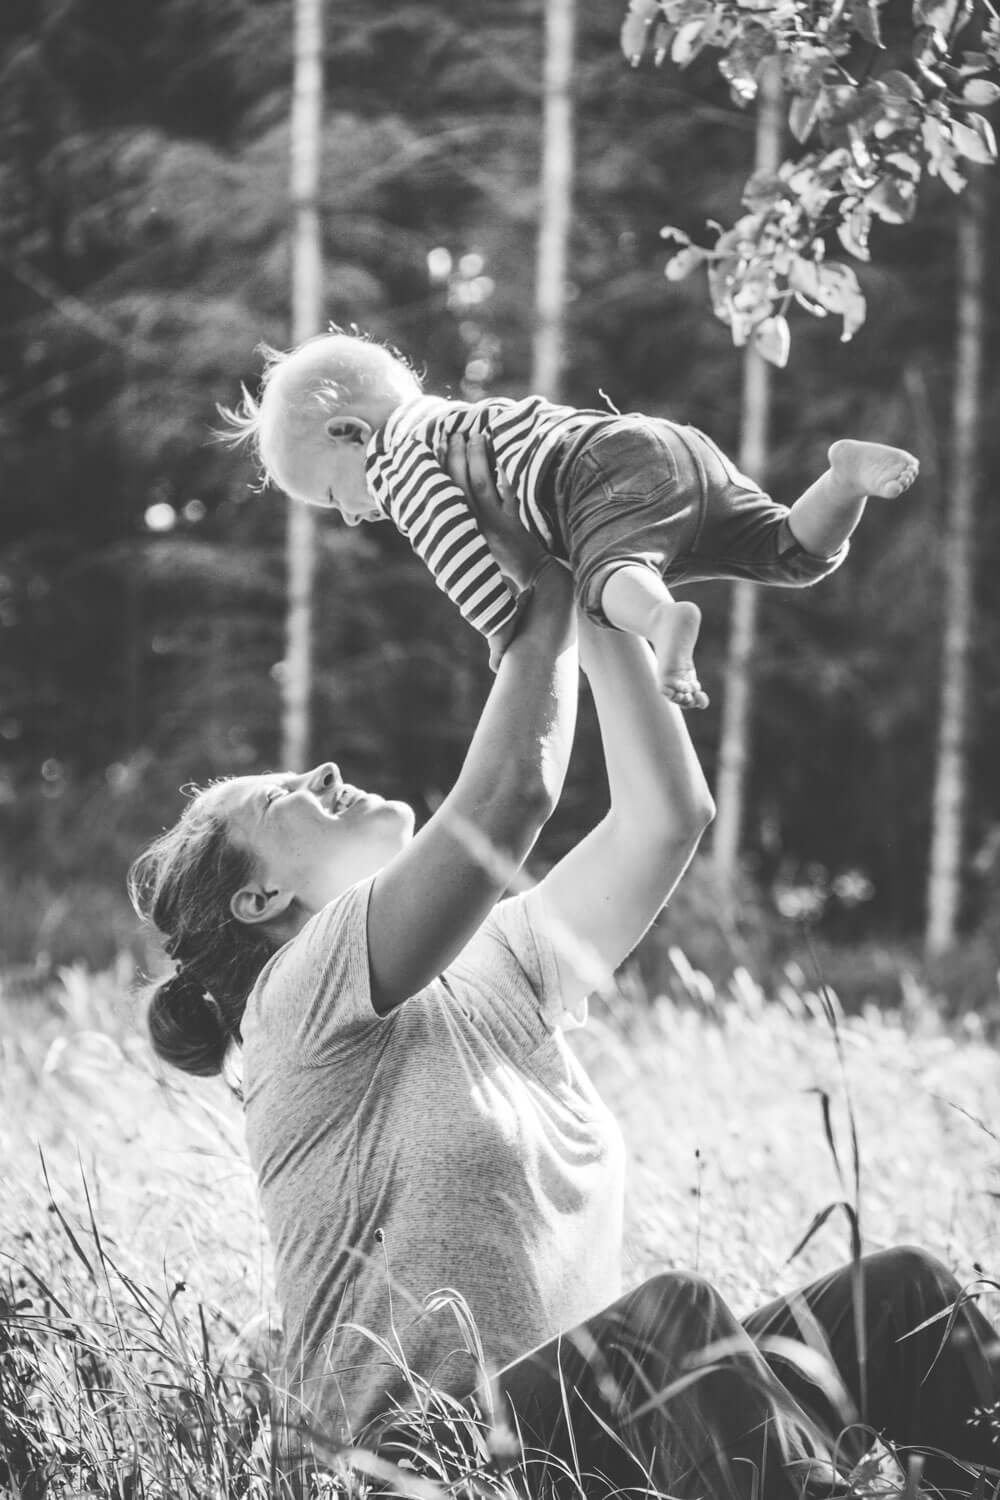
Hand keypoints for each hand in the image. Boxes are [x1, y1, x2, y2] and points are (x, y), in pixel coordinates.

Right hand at [442, 431, 546, 591]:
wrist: (529, 574)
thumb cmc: (498, 559)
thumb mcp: (470, 543)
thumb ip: (456, 522)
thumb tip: (432, 499)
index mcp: (458, 529)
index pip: (442, 493)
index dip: (437, 469)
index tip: (433, 446)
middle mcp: (471, 526)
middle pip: (459, 484)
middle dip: (455, 457)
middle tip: (454, 434)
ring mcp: (493, 524)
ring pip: (481, 485)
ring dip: (477, 458)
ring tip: (476, 437)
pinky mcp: (513, 524)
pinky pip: (508, 494)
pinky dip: (504, 476)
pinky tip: (500, 458)